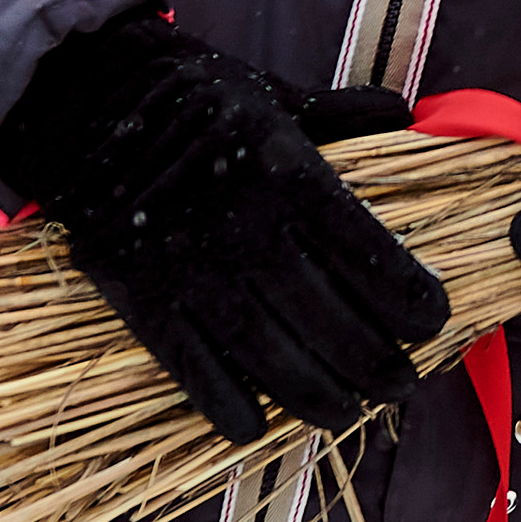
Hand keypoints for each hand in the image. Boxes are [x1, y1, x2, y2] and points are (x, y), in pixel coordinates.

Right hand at [0, 14, 448, 447]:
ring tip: (348, 412)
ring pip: (266, 354)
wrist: (87, 101)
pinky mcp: (142, 298)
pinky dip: (224, 403)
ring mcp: (192, 270)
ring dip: (315, 394)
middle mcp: (246, 229)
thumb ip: (343, 115)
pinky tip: (255, 426)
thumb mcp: (277, 96)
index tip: (433, 323)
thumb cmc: (198, 98)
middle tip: (401, 385)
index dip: (408, 298)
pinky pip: (191, 367)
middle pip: (326, 319)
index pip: (367, 254)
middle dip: (374, 362)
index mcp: (289, 174)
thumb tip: (405, 115)